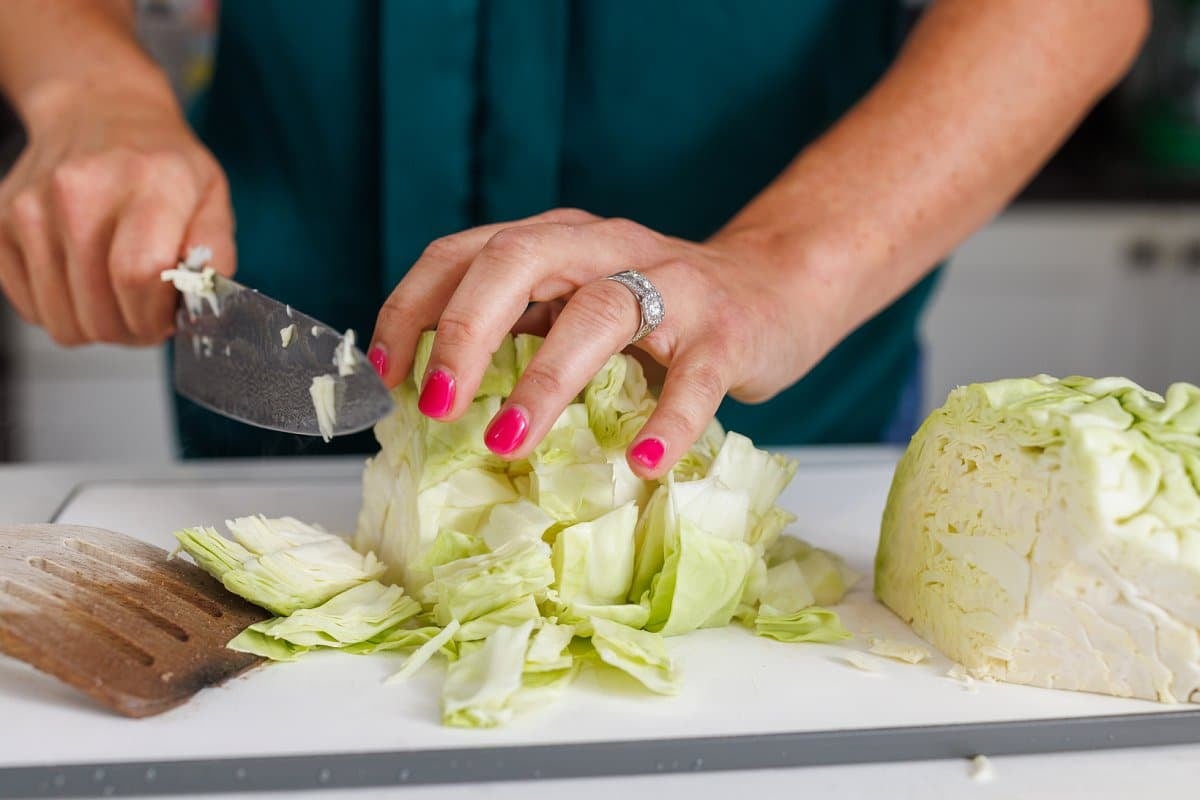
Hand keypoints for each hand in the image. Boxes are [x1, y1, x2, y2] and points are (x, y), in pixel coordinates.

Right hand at [0, 80, 233, 344]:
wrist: (99, 112)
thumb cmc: (161, 164)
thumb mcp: (212, 196)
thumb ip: (215, 253)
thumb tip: (203, 302)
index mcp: (149, 182)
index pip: (138, 274)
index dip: (154, 315)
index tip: (166, 316)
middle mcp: (81, 191)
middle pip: (99, 311)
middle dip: (132, 330)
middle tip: (146, 312)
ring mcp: (31, 207)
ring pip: (63, 321)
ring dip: (97, 325)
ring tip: (118, 296)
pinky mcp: (0, 225)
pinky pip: (32, 309)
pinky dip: (62, 311)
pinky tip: (84, 282)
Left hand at [369, 209, 823, 477]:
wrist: (776, 285)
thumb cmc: (661, 313)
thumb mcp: (578, 304)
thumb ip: (523, 331)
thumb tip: (435, 401)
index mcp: (557, 241)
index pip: (465, 252)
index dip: (412, 307)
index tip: (381, 374)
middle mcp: (604, 247)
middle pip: (518, 261)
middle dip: (464, 332)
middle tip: (437, 406)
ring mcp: (670, 284)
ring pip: (598, 312)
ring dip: (546, 379)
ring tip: (509, 442)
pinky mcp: (725, 330)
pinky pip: (694, 375)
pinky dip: (667, 419)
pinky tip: (643, 460)